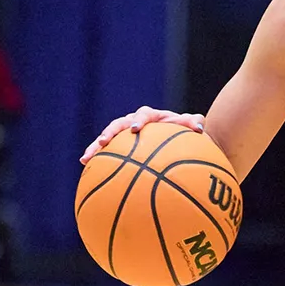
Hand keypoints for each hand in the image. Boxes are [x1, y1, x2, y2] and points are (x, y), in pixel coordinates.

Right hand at [79, 106, 204, 163]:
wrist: (180, 142)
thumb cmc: (187, 135)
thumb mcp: (192, 128)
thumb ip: (194, 123)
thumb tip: (199, 127)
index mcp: (152, 116)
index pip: (143, 115)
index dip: (138, 120)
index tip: (135, 129)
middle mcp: (135, 123)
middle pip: (118, 125)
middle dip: (109, 133)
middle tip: (104, 142)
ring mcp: (125, 135)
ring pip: (107, 138)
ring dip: (96, 147)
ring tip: (85, 158)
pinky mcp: (119, 147)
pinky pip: (106, 154)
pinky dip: (97, 161)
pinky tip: (87, 171)